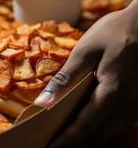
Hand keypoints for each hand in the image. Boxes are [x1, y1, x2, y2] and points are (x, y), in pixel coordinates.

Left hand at [35, 0, 137, 146]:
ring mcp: (137, 103)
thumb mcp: (84, 51)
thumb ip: (64, 79)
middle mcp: (128, 104)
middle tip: (55, 144)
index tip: (49, 147)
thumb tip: (43, 103)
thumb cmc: (112, 33)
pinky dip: (104, 129)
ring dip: (91, 139)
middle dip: (77, 143)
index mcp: (111, 93)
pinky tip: (91, 125)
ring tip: (69, 139)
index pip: (85, 126)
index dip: (66, 140)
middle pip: (100, 135)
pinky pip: (122, 123)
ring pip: (113, 132)